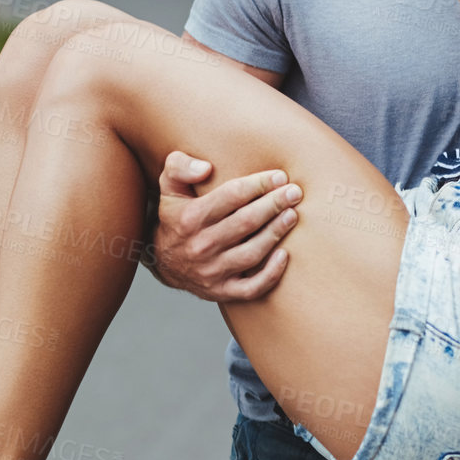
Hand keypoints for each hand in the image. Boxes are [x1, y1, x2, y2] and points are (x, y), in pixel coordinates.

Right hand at [142, 151, 302, 301]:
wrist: (165, 262)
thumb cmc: (176, 217)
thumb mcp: (169, 187)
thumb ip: (180, 167)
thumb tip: (206, 168)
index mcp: (190, 217)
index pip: (232, 196)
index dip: (259, 184)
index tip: (279, 177)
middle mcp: (200, 245)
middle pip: (247, 222)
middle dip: (275, 204)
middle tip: (294, 193)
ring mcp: (212, 271)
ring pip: (252, 252)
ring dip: (276, 232)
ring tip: (292, 215)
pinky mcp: (221, 291)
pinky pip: (252, 288)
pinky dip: (271, 274)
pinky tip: (285, 254)